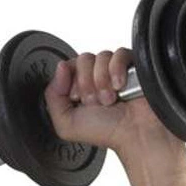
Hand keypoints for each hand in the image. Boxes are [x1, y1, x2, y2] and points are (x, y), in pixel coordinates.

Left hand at [45, 47, 172, 153]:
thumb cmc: (105, 131)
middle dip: (87, 83)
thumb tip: (60, 68)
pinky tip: (120, 86)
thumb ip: (53, 98)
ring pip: (101, 56)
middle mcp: (95, 78)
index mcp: (78, 88)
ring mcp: (113, 70)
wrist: (133, 132)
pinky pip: (118, 53)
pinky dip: (117, 70)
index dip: (71, 82)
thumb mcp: (66, 124)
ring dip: (103, 81)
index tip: (78, 99)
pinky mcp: (130, 64)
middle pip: (83, 59)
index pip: (68, 67)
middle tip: (95, 102)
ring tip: (109, 99)